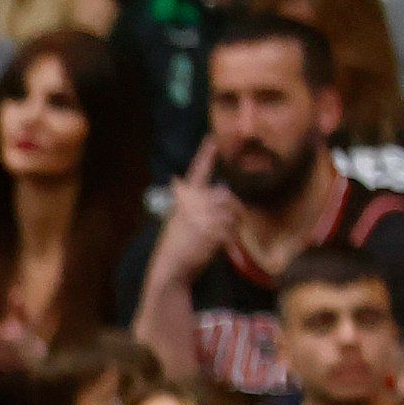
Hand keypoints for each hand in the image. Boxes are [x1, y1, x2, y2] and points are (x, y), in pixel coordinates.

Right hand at [156, 145, 239, 280]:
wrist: (170, 268)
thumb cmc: (174, 245)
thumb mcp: (177, 219)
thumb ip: (190, 203)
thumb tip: (198, 188)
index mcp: (184, 198)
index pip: (197, 171)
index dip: (206, 154)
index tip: (213, 137)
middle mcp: (193, 203)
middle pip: (226, 195)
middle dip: (231, 209)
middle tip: (224, 224)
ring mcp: (203, 216)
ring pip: (233, 212)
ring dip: (232, 226)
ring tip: (219, 237)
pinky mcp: (213, 231)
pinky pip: (233, 228)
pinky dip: (231, 238)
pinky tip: (221, 246)